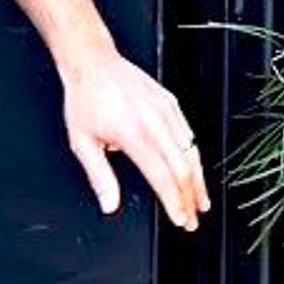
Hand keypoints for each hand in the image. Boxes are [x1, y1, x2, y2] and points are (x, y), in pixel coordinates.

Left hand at [62, 51, 208, 232]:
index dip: (174, 202)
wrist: (93, 63)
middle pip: (183, 168)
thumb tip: (109, 205)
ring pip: (192, 152)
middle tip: (193, 219)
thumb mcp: (83, 143)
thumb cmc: (86, 100)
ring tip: (200, 200)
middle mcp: (155, 122)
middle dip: (191, 197)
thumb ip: (100, 177)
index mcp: (134, 134)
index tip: (180, 220)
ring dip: (198, 180)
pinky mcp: (171, 103)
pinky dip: (195, 156)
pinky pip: (189, 134)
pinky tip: (195, 171)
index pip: (162, 177)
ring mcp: (166, 111)